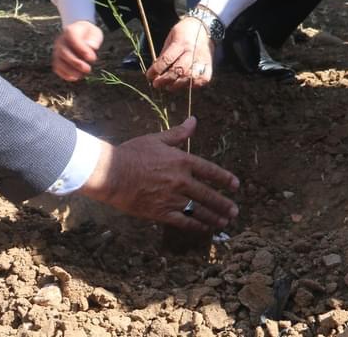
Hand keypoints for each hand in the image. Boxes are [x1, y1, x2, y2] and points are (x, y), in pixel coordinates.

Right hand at [53, 21, 102, 80]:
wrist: (79, 34)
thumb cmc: (88, 34)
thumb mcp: (94, 32)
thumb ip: (94, 39)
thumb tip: (92, 47)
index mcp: (70, 31)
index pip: (73, 38)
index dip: (81, 49)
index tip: (92, 58)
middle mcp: (61, 41)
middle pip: (63, 52)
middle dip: (76, 63)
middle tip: (88, 69)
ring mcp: (57, 51)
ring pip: (58, 62)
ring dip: (70, 71)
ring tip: (82, 75)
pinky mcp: (56, 60)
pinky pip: (57, 68)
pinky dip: (65, 75)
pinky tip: (75, 77)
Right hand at [79, 116, 239, 230]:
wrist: (111, 173)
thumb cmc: (132, 153)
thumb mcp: (157, 139)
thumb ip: (178, 133)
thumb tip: (194, 120)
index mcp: (182, 161)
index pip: (210, 171)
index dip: (224, 179)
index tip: (236, 185)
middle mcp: (181, 180)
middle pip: (208, 194)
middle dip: (223, 203)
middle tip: (234, 211)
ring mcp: (172, 198)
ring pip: (199, 210)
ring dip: (214, 217)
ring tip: (225, 222)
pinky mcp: (161, 212)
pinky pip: (184, 221)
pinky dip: (196, 225)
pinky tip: (204, 228)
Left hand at [146, 18, 214, 91]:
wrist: (204, 27)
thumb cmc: (184, 32)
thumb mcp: (171, 37)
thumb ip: (164, 54)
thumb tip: (155, 71)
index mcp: (181, 42)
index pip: (167, 59)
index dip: (156, 69)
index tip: (149, 76)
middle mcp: (192, 51)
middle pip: (179, 70)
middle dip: (165, 80)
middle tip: (156, 84)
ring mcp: (202, 59)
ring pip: (190, 77)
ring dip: (177, 85)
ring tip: (169, 86)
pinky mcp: (209, 66)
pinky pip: (202, 80)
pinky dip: (192, 86)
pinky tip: (184, 84)